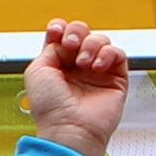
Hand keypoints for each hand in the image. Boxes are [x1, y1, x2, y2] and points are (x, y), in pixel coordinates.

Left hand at [23, 14, 127, 155]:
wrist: (68, 128)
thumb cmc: (50, 107)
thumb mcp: (37, 70)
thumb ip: (50, 48)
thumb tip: (65, 40)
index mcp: (57, 63)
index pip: (63, 34)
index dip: (61, 28)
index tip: (57, 32)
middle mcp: (78, 66)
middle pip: (83, 32)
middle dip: (77, 32)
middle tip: (71, 45)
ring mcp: (97, 71)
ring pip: (101, 40)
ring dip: (91, 46)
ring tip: (83, 64)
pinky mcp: (116, 78)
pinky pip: (118, 54)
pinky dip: (108, 54)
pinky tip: (96, 67)